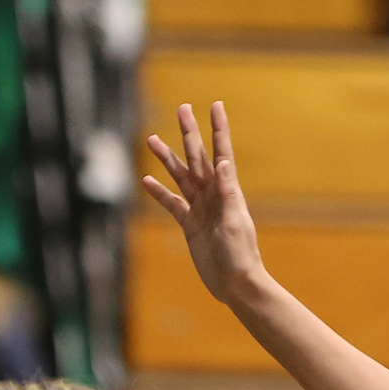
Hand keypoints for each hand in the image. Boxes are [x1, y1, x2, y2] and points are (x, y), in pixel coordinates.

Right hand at [143, 101, 265, 304]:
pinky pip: (172, 204)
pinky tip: (147, 181)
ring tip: (152, 140)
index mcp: (227, 190)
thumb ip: (228, 191)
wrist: (235, 284)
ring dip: (167, 158)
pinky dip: (160, 193)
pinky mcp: (190, 226)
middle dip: (189, 133)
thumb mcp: (234, 220)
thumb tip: (221, 162)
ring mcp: (201, 209)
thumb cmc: (241, 254)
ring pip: (181, 177)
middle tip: (182, 108)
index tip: (215, 105)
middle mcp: (213, 195)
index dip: (218, 129)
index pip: (222, 152)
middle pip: (198, 157)